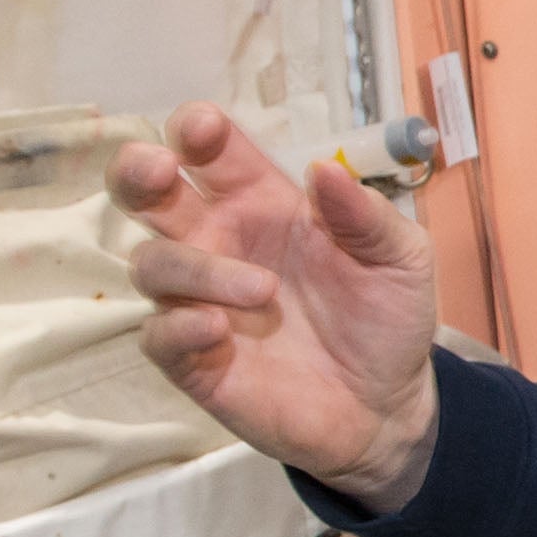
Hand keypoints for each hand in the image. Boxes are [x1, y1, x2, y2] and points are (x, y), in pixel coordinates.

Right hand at [114, 103, 444, 509]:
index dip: (196, 131)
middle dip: (136, 171)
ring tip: (264, 291)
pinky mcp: (194, 360)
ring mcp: (200, 302)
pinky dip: (179, 328)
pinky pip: (158, 336)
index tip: (204, 130)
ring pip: (152, 263)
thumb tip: (324, 169)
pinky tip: (216, 330)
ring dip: (195, 269)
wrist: (388, 406)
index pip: (210, 152)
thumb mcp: (401, 258)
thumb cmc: (387, 319)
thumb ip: (366, 214)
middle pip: (146, 193)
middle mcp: (220, 244)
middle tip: (157, 171)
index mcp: (263, 204)